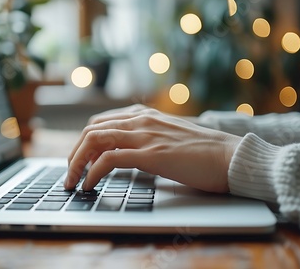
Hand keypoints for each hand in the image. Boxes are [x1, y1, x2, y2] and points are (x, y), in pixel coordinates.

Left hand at [64, 105, 241, 192]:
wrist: (229, 156)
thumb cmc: (203, 152)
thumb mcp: (169, 137)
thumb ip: (147, 138)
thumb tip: (127, 153)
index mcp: (145, 115)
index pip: (101, 122)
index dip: (84, 141)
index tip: (79, 159)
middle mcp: (141, 120)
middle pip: (92, 129)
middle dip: (75, 152)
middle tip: (70, 172)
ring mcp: (145, 136)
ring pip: (95, 140)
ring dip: (77, 162)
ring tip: (72, 180)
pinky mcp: (150, 155)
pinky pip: (109, 160)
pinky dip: (92, 172)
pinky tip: (89, 184)